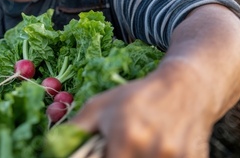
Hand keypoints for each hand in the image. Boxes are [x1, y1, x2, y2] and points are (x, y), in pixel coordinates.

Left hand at [69, 61, 211, 157]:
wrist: (186, 88)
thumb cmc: (137, 97)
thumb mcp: (100, 107)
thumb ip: (76, 129)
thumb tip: (53, 147)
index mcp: (126, 138)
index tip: (102, 155)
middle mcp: (152, 152)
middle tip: (121, 148)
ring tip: (139, 145)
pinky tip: (158, 148)